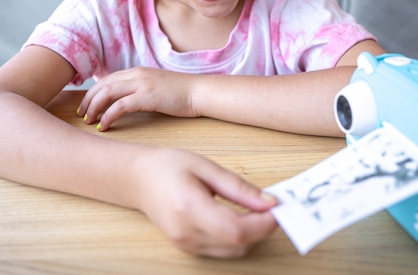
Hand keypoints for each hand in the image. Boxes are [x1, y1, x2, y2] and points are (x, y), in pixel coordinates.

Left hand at [79, 68, 195, 129]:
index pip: (107, 80)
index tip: (87, 106)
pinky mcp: (147, 96)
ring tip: (89, 121)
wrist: (200, 92)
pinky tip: (103, 126)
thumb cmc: (182, 94)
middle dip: (88, 100)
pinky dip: (107, 116)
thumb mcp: (157, 87)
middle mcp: (137, 74)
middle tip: (82, 115)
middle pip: (102, 85)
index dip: (93, 93)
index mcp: (138, 72)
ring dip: (94, 108)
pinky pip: (119, 106)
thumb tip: (126, 103)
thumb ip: (141, 90)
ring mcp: (142, 84)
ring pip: (107, 94)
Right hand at [134, 147, 278, 257]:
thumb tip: (269, 202)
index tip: (279, 208)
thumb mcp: (206, 167)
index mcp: (189, 207)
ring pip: (233, 251)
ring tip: (260, 210)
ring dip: (253, 234)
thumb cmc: (168, 166)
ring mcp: (186, 244)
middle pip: (238, 244)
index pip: (236, 229)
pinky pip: (223, 249)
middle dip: (263, 228)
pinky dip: (239, 237)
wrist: (138, 179)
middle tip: (274, 207)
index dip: (263, 223)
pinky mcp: (188, 247)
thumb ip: (238, 187)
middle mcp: (186, 232)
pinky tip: (243, 217)